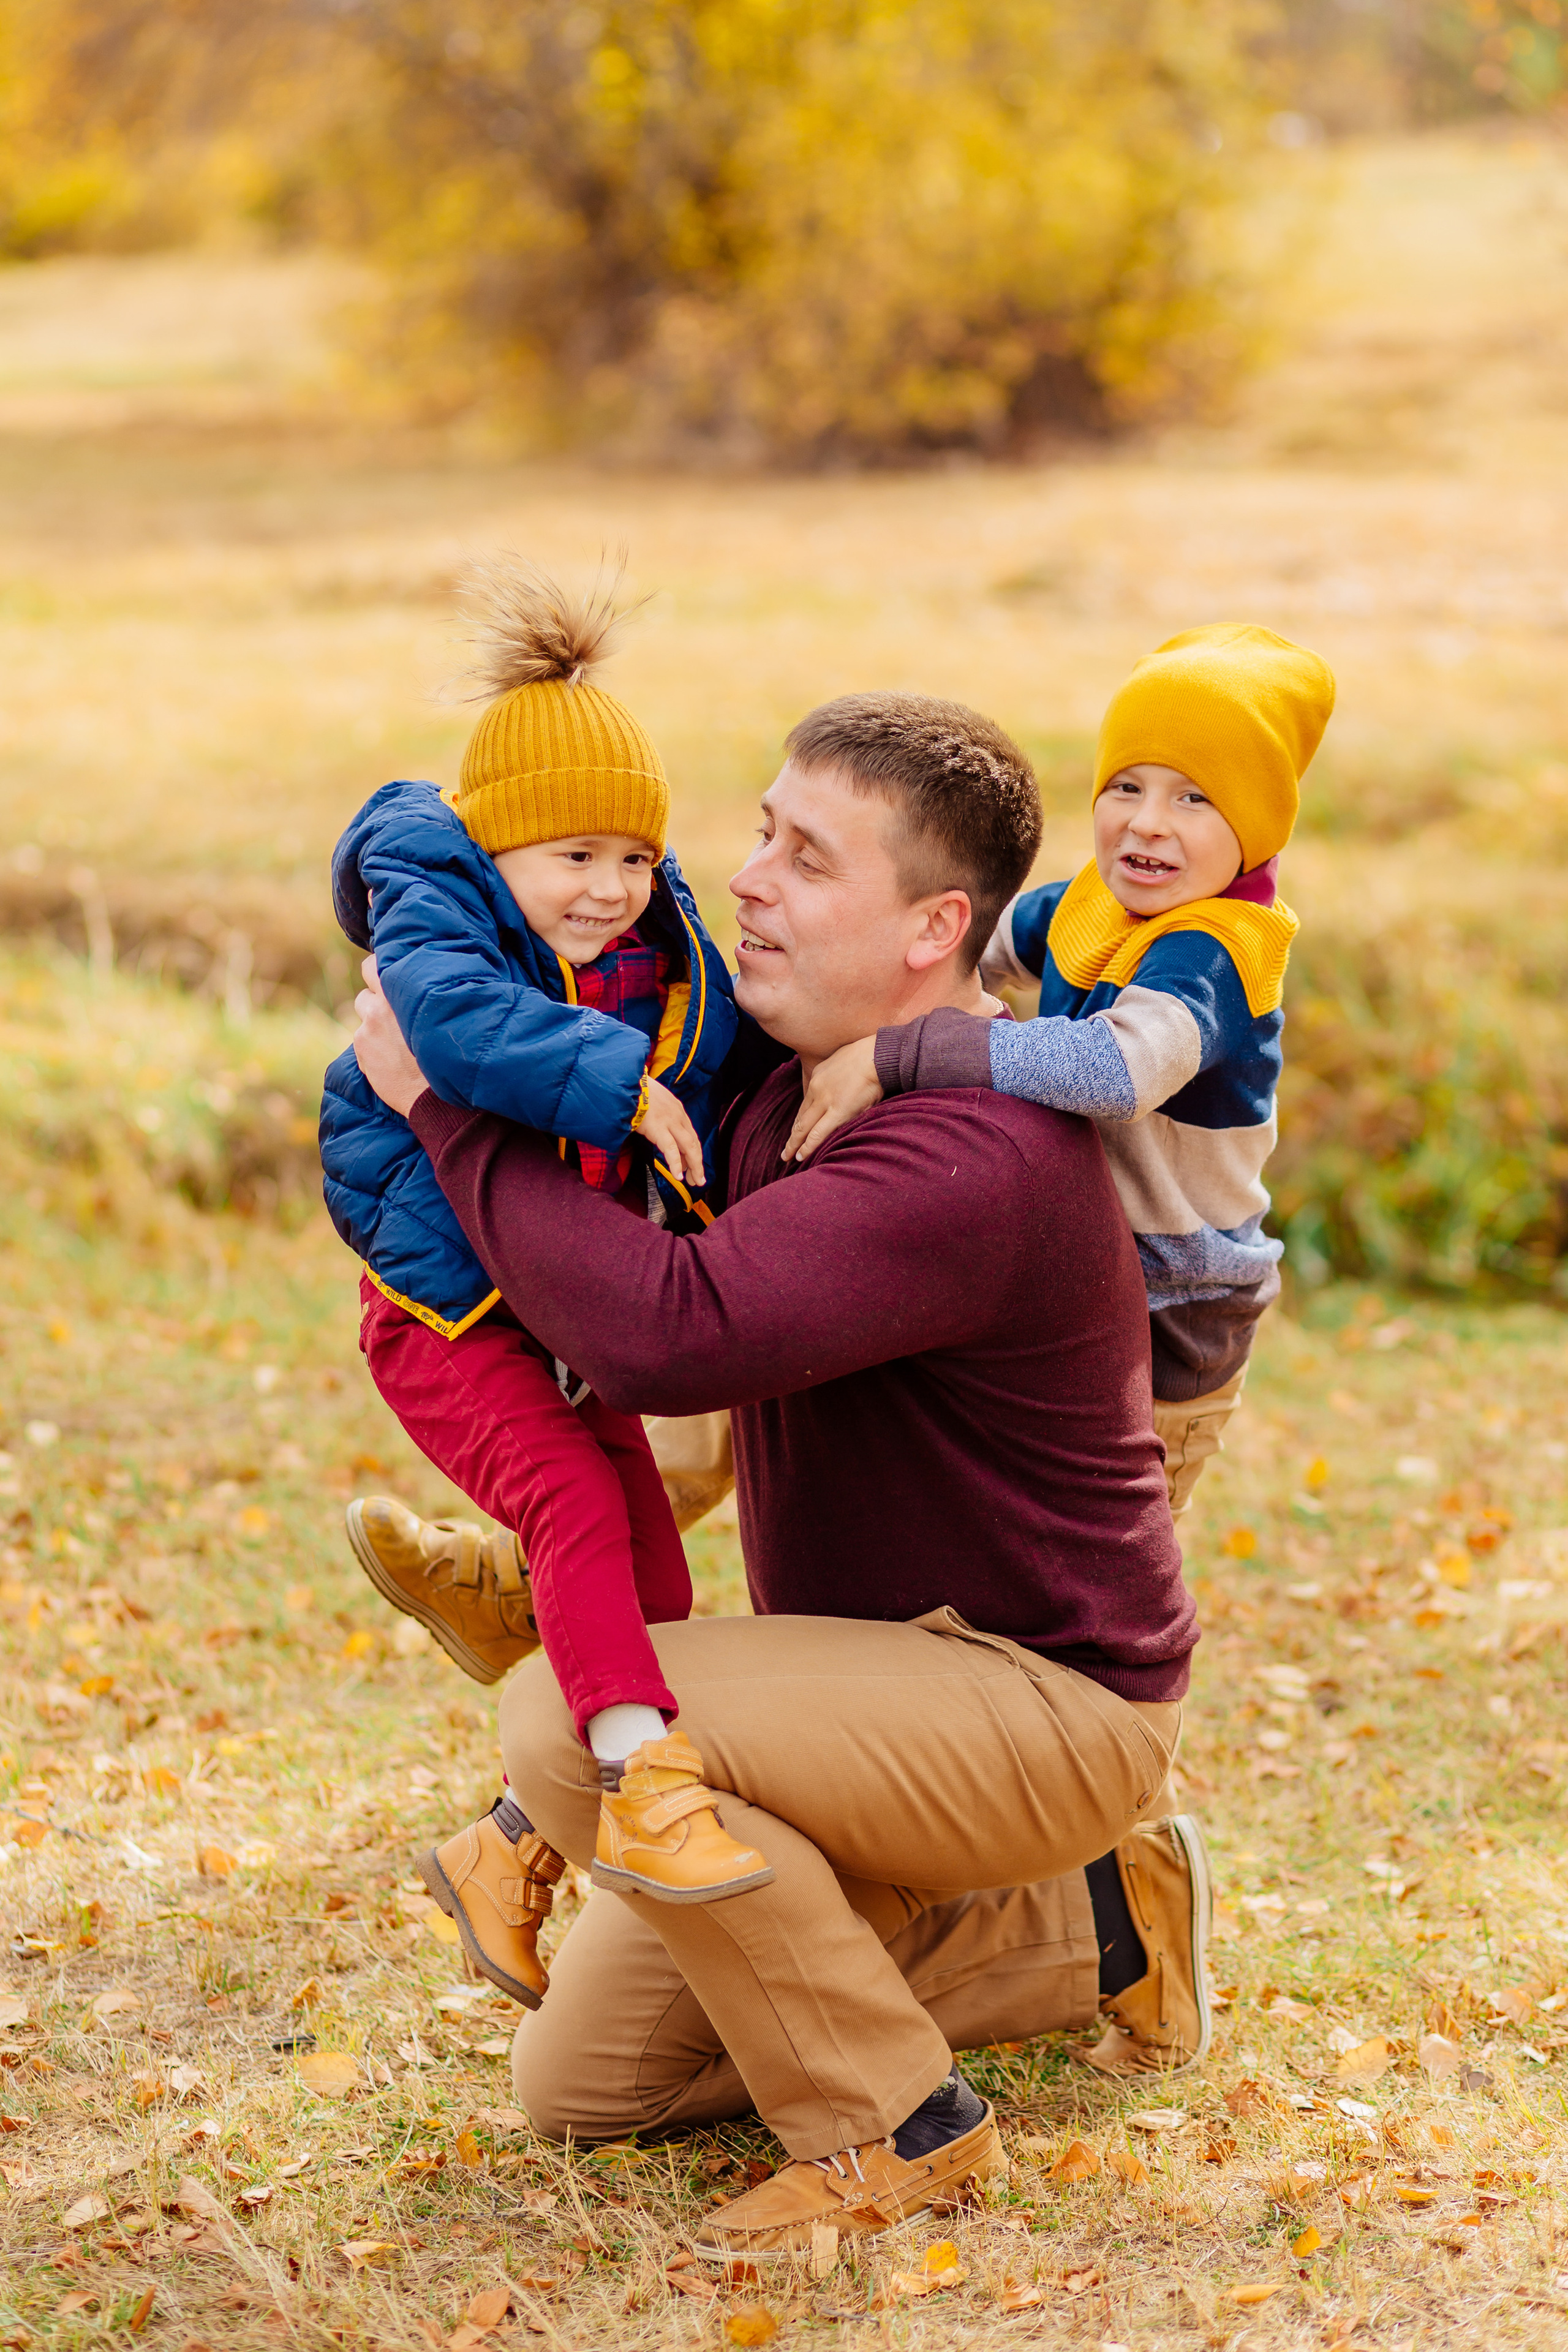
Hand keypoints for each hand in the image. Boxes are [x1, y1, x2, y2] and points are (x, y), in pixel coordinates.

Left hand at [352, 956, 427, 1116]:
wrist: (435, 1095)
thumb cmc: (448, 1052)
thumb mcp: (439, 1014)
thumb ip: (423, 996)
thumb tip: (420, 985)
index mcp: (399, 993)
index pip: (371, 965)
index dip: (379, 970)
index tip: (388, 977)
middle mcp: (378, 1009)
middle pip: (365, 990)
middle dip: (375, 997)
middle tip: (392, 1009)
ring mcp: (367, 1031)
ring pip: (363, 1015)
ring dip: (374, 1021)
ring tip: (394, 1036)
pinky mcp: (361, 1051)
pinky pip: (363, 1039)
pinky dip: (373, 1043)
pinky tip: (391, 1055)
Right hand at [634, 1075, 706, 1187]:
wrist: (625, 1081)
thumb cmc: (633, 1091)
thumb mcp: (651, 1100)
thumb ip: (657, 1114)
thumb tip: (653, 1128)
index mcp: (676, 1109)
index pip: (690, 1134)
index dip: (693, 1152)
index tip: (692, 1165)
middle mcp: (678, 1115)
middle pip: (694, 1143)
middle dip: (698, 1162)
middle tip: (699, 1179)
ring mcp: (669, 1121)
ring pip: (689, 1147)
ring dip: (694, 1166)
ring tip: (695, 1181)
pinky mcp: (658, 1128)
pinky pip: (671, 1149)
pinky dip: (676, 1164)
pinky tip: (678, 1176)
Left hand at [781, 1034, 881, 1161]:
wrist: (876, 1054)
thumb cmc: (867, 1055)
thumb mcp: (841, 1060)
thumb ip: (835, 1075)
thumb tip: (839, 1085)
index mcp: (817, 1077)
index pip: (805, 1104)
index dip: (800, 1120)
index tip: (797, 1131)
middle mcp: (816, 1090)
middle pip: (801, 1117)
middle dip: (793, 1135)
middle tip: (785, 1150)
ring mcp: (825, 1101)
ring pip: (803, 1127)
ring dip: (794, 1144)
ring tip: (788, 1157)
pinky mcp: (838, 1112)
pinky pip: (818, 1134)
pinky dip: (807, 1146)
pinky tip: (801, 1155)